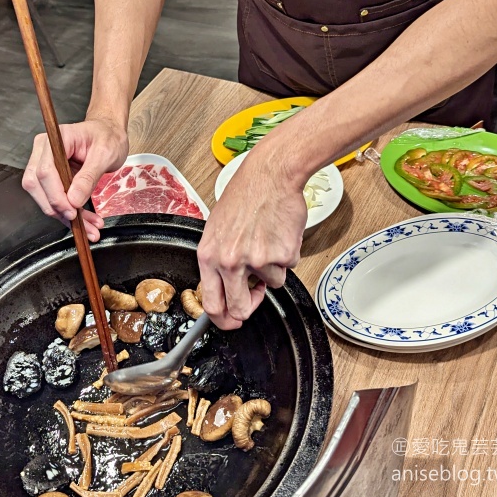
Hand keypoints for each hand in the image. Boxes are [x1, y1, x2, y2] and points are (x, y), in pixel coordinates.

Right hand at [22, 117, 128, 241]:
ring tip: (89, 228)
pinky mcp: (52, 178)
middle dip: (57, 209)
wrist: (109, 133)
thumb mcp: (105, 154)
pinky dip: (69, 213)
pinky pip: (54, 199)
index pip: (45, 170)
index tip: (72, 210)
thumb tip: (74, 199)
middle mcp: (44, 151)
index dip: (55, 194)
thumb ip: (89, 176)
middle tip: (79, 223)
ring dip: (64, 216)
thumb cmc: (108, 136)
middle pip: (37, 185)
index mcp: (56, 139)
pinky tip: (85, 222)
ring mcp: (45, 164)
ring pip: (44, 196)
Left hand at [197, 145, 307, 329]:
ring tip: (267, 239)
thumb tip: (225, 291)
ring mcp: (257, 260)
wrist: (270, 175)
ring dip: (272, 269)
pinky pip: (287, 268)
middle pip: (240, 308)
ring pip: (270, 284)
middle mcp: (230, 261)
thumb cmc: (244, 196)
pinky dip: (286, 255)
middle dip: (251, 304)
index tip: (231, 321)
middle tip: (257, 292)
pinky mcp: (282, 255)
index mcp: (209, 256)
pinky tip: (279, 233)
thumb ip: (219, 261)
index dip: (223, 320)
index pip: (211, 304)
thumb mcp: (218, 229)